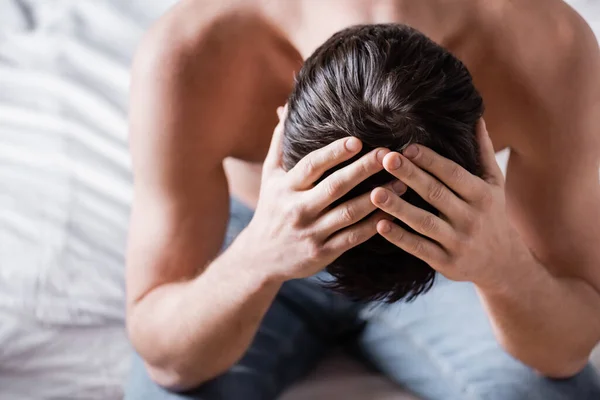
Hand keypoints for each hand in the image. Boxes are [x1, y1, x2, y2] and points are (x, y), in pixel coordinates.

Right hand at [240, 106, 395, 280]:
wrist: (260, 258)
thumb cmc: (271, 209)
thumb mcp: (269, 177)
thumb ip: (279, 143)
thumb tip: (284, 108)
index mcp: (286, 187)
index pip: (311, 166)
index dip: (334, 153)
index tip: (357, 140)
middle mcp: (297, 209)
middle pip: (334, 187)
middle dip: (363, 170)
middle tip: (388, 154)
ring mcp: (311, 233)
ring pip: (348, 213)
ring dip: (377, 197)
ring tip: (402, 182)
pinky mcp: (322, 253)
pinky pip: (352, 238)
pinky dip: (373, 226)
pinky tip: (392, 212)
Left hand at [370, 120, 528, 288]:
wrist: (504, 264)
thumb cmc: (492, 215)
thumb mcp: (494, 184)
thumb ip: (483, 152)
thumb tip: (476, 117)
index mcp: (481, 195)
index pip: (453, 174)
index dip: (431, 160)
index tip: (408, 147)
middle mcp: (471, 218)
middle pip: (436, 194)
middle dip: (411, 176)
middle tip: (386, 159)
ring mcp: (458, 242)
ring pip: (425, 222)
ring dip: (399, 208)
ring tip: (375, 193)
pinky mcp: (446, 262)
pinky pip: (420, 248)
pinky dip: (400, 238)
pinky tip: (380, 225)